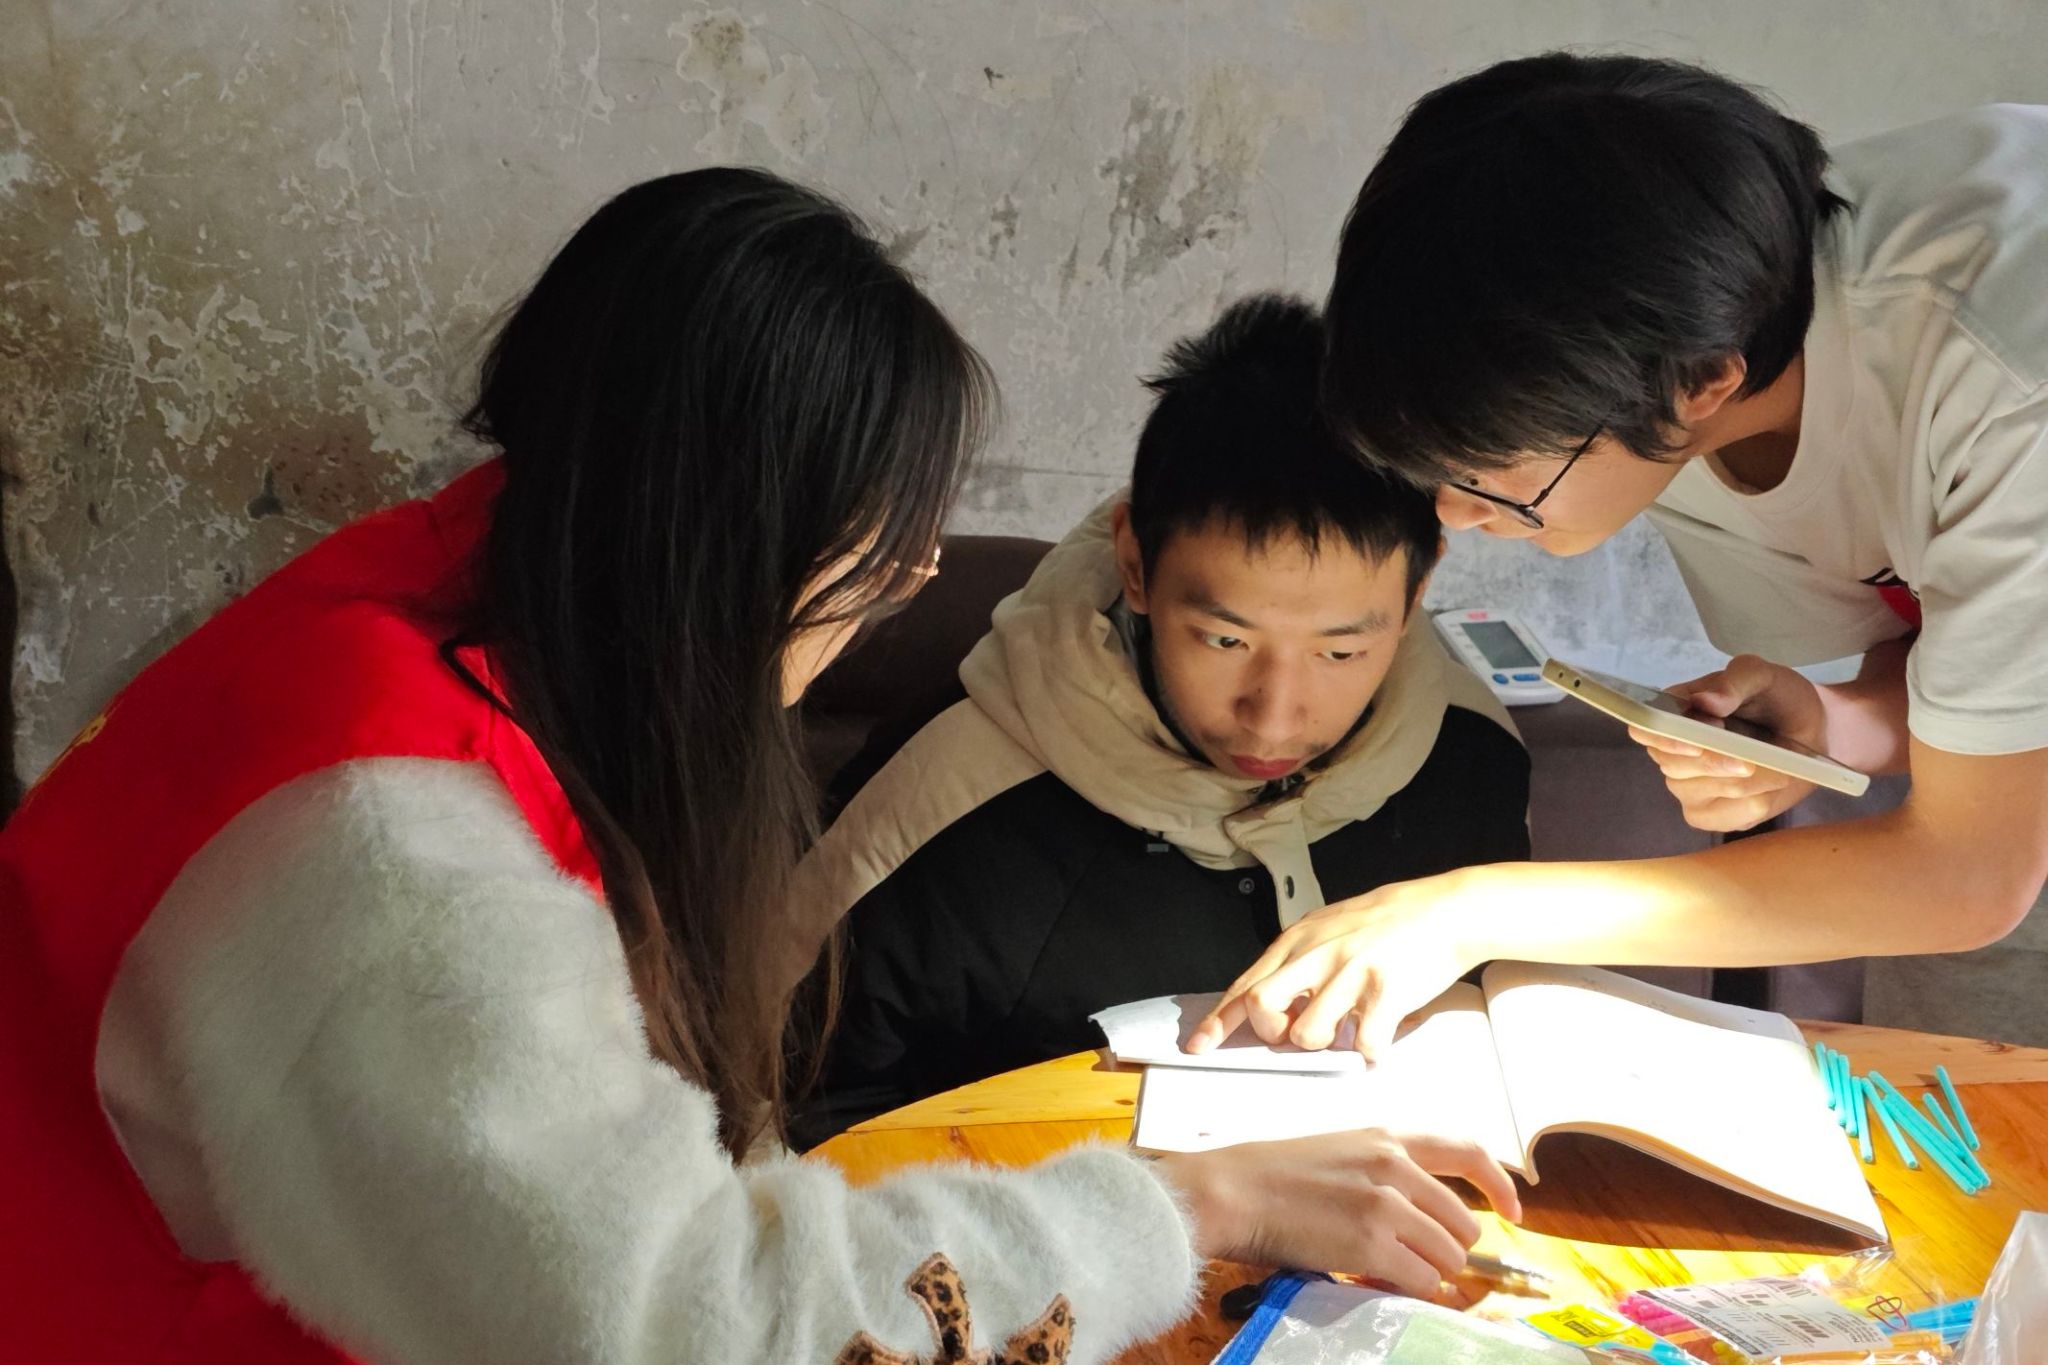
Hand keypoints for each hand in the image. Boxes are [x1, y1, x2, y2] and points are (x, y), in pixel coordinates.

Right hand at [1154, 1131, 1520, 1294]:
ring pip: (1448, 1258)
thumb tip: (1429, 1218)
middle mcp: (1395, 1166)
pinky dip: (1411, 1291)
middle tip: (1419, 1262)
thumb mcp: (1341, 1152)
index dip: (1501, 1184)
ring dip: (1428, 1273)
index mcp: (1388, 1137)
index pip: (1468, 1151)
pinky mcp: (1372, 1246)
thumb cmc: (1272, 1174)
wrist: (1232, 1192)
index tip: (1513, 1210)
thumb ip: (1388, 1174)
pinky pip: (1421, 1281)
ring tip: (1391, 1270)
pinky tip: (1383, 1283)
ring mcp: (1386, 1206)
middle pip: (1464, 1224)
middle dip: (1449, 1251)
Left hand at [1184, 875, 1475, 1064]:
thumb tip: (1267, 998)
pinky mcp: (1385, 991)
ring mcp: (1350, 972)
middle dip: (1270, 1033)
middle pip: (1262, 1006)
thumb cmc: (1387, 921)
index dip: (1219, 1020)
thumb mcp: (1329, 928)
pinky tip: (1379, 1040)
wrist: (1445, 909)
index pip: (1246, 984)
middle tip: (1293, 1035)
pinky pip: (1363, 1044)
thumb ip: (1298, 960)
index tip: (1199, 1046)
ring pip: (1307, 1033)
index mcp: (1299, 939)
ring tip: (1346, 1030)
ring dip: (1323, 1045)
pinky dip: (1369, 1054)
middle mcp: (1318, 953)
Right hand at [1628, 654, 1824, 832]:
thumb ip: (1737, 681)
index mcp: (1674, 712)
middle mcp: (1671, 752)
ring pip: (1701, 791)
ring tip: (1778, 768)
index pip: (1645, 729)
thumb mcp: (1765, 677)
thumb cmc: (1780, 700)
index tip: (1694, 744)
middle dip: (1714, 764)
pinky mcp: (1710, 814)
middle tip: (1752, 759)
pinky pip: (1724, 818)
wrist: (1811, 733)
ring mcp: (1687, 786)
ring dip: (1744, 782)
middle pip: (1673, 766)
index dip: (1663, 740)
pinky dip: (1753, 804)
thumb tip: (1706, 701)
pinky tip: (1771, 787)